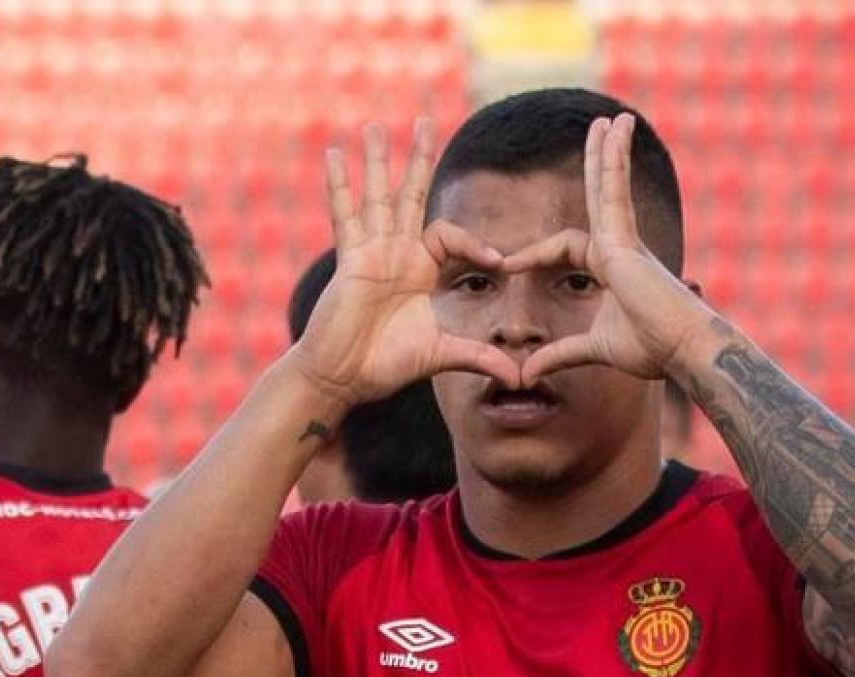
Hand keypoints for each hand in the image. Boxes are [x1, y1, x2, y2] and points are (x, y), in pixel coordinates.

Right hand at [289, 120, 519, 406]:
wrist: (344, 377)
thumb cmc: (386, 365)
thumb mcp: (442, 355)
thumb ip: (479, 357)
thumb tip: (520, 378)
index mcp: (420, 271)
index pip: (451, 237)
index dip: (477, 245)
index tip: (500, 264)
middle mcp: (397, 254)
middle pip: (410, 196)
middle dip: (419, 160)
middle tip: (426, 121)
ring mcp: (371, 252)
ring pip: (377, 197)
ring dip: (378, 160)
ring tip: (373, 125)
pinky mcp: (350, 259)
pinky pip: (344, 215)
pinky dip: (339, 185)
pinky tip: (334, 154)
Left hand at [505, 114, 719, 384]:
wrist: (683, 348)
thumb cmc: (652, 348)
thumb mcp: (594, 349)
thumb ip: (561, 355)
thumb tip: (527, 373)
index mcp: (613, 267)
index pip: (567, 248)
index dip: (535, 254)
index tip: (507, 267)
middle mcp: (620, 247)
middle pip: (600, 197)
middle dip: (598, 165)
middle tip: (599, 129)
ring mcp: (625, 240)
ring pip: (609, 187)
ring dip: (609, 152)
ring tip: (611, 118)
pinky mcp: (626, 240)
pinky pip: (614, 192)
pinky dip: (612, 162)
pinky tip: (613, 132)